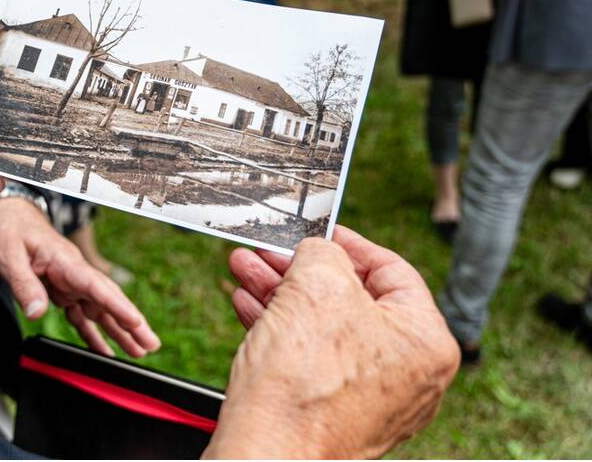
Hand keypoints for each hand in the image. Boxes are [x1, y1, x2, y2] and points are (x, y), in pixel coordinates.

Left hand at [0, 197, 160, 356]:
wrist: (9, 217)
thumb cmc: (11, 231)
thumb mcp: (9, 256)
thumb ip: (24, 284)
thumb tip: (37, 313)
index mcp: (66, 262)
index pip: (97, 286)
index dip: (118, 306)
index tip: (136, 322)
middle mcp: (74, 273)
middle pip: (108, 300)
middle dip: (131, 323)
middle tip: (151, 345)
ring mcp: (71, 283)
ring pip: (100, 310)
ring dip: (119, 331)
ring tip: (138, 352)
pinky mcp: (62, 291)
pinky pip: (82, 316)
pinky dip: (94, 334)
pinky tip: (104, 350)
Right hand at [203, 227, 459, 458]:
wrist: (270, 450)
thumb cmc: (303, 380)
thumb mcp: (317, 282)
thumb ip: (323, 252)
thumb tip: (319, 251)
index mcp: (426, 342)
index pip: (392, 270)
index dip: (348, 243)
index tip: (319, 232)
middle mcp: (409, 375)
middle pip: (351, 299)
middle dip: (299, 270)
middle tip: (270, 252)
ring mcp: (373, 399)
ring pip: (324, 327)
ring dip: (281, 294)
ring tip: (246, 271)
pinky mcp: (336, 413)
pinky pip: (312, 357)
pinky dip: (281, 328)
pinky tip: (248, 306)